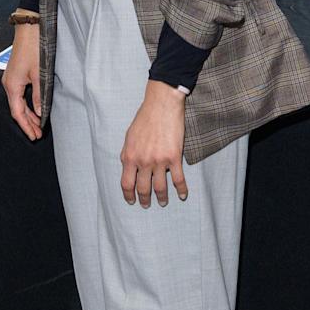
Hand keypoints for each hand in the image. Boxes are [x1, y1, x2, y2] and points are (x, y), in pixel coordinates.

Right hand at [1, 22, 43, 140]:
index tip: (34, 136)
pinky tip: (35, 107)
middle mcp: (9, 83)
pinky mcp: (16, 73)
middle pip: (17, 109)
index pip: (17, 113)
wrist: (30, 28)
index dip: (26, 126)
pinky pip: (19, 94)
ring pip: (18, 102)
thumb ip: (40, 95)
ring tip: (38, 124)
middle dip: (27, 123)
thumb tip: (41, 113)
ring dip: (28, 114)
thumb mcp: (39, 74)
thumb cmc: (33, 47)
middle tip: (37, 134)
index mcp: (12, 85)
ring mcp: (11, 78)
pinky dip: (27, 103)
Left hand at [119, 81, 188, 206]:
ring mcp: (159, 160)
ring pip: (160, 187)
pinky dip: (181, 190)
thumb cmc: (144, 118)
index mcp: (129, 156)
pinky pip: (178, 179)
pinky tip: (182, 196)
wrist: (161, 104)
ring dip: (162, 198)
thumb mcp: (129, 136)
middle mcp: (143, 161)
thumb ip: (127, 153)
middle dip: (145, 200)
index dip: (129, 195)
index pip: (126, 183)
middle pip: (143, 188)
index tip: (131, 201)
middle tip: (147, 205)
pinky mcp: (174, 157)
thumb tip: (126, 165)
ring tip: (163, 202)